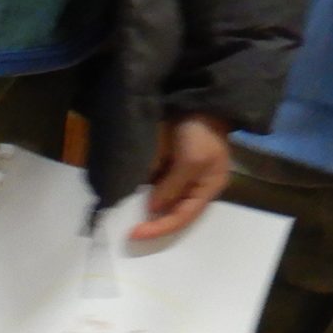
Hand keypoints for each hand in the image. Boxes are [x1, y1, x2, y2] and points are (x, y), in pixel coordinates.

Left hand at [131, 114, 233, 242]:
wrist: (198, 99)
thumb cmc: (200, 132)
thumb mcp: (190, 161)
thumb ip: (171, 187)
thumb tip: (152, 208)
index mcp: (208, 188)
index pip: (182, 218)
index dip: (159, 228)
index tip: (134, 234)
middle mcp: (194, 186)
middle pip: (171, 212)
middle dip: (151, 221)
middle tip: (128, 229)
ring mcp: (180, 175)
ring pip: (160, 200)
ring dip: (144, 207)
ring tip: (124, 215)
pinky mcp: (168, 164)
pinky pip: (153, 184)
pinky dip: (141, 191)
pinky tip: (128, 196)